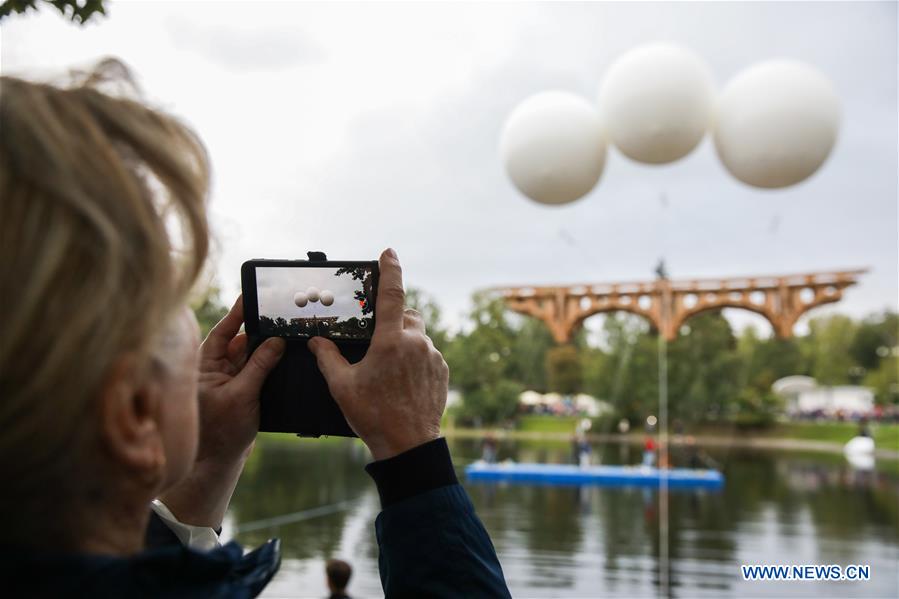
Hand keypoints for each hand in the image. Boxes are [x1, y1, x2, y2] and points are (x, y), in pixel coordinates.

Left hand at [194, 296, 285, 463]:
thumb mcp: (242, 395)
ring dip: (267, 349)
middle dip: (260, 330)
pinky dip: (270, 365)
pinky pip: (257, 370)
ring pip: (251, 355)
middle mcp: (215, 368)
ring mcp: (228, 379)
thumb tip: (276, 341)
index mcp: (204, 364)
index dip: (238, 312)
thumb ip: (259, 365)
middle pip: (240, 340)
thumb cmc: (220, 432)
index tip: (253, 294)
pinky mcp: (241, 390)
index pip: (223, 330)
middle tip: (280, 314)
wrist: (218, 463)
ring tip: (287, 334)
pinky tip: (285, 358)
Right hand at [309, 248, 448, 460]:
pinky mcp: (442, 370)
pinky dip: (414, 358)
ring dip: (404, 341)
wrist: (409, 445)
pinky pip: (427, 353)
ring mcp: (432, 356)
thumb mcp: (342, 386)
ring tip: (387, 368)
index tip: (388, 252)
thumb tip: (316, 342)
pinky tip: (401, 380)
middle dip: (393, 318)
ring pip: (418, 335)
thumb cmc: (374, 415)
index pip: (391, 293)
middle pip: (406, 314)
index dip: (389, 269)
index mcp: (390, 341)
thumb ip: (327, 358)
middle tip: (377, 338)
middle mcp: (415, 342)